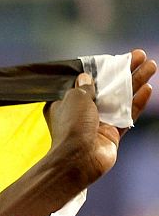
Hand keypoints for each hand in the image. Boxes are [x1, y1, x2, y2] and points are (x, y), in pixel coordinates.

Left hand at [46, 49, 154, 185]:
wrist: (78, 159)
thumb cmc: (71, 127)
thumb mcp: (75, 98)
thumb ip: (84, 86)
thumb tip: (85, 76)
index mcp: (65, 104)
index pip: (83, 83)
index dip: (98, 71)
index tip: (112, 59)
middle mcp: (81, 113)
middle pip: (107, 87)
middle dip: (124, 71)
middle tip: (139, 55)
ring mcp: (99, 123)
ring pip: (121, 98)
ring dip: (136, 82)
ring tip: (150, 65)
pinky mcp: (112, 134)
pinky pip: (128, 115)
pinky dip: (137, 101)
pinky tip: (148, 88)